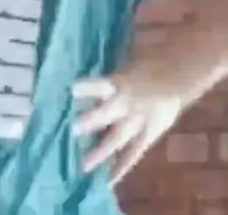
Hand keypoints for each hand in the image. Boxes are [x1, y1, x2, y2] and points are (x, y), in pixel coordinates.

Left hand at [72, 57, 185, 185]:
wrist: (175, 78)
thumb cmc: (144, 66)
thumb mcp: (126, 63)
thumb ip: (107, 73)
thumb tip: (79, 62)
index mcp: (119, 83)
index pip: (99, 86)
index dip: (86, 88)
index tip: (69, 92)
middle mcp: (126, 104)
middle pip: (107, 114)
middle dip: (91, 121)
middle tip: (72, 129)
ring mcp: (136, 122)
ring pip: (117, 138)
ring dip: (101, 151)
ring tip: (84, 165)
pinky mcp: (146, 136)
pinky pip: (133, 154)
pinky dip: (121, 168)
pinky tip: (108, 181)